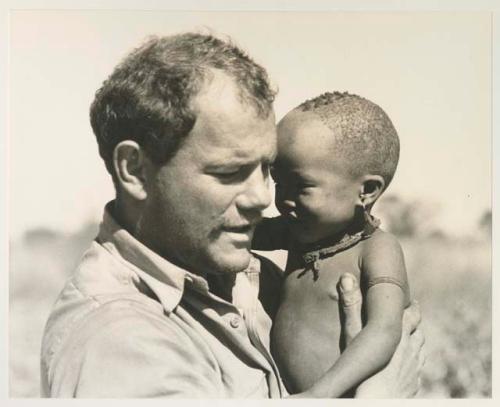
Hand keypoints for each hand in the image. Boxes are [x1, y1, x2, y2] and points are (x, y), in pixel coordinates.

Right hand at [337, 273, 424, 397]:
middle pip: (418, 332)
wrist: (374, 405)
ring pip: (421, 351)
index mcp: (399, 335)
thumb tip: (347, 276)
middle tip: (412, 314)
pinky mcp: (413, 386)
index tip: (410, 299)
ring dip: (417, 341)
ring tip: (412, 336)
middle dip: (415, 322)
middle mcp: (411, 351)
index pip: (411, 314)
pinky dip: (415, 361)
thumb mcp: (352, 337)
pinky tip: (409, 364)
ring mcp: (414, 370)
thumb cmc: (362, 371)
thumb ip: (351, 307)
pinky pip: (418, 369)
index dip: (411, 305)